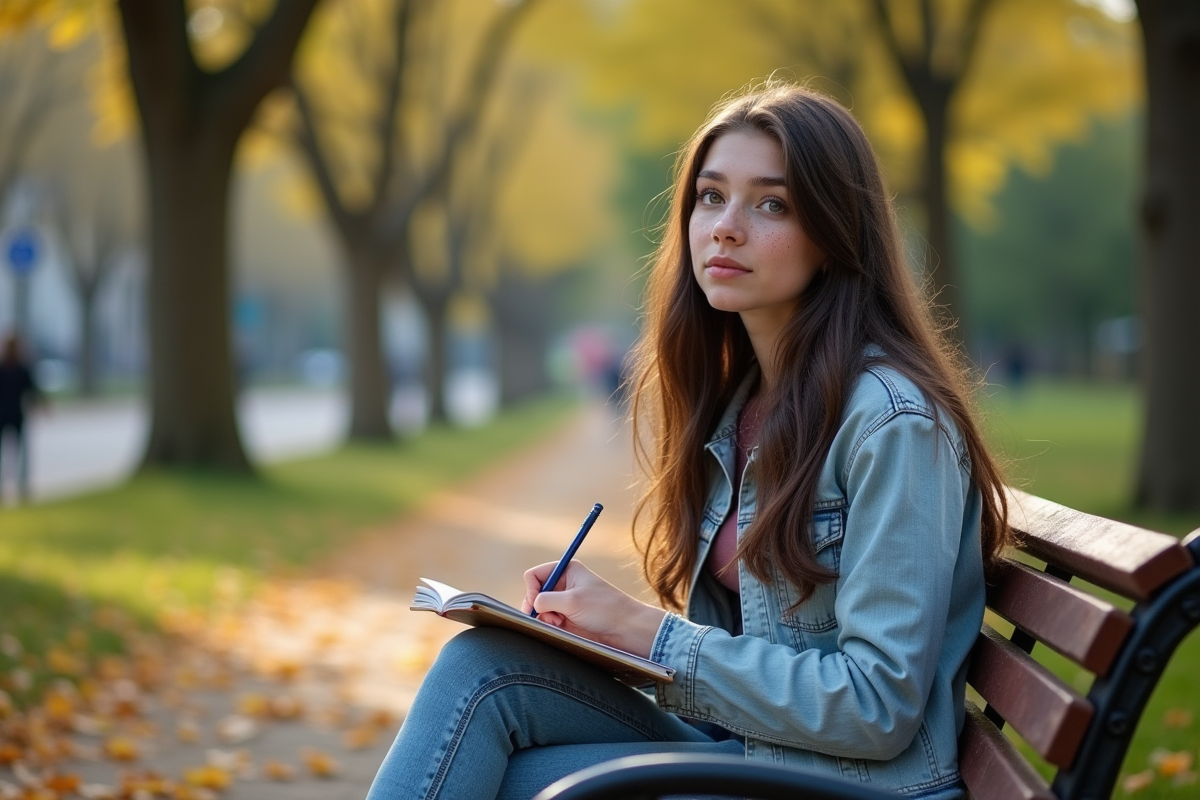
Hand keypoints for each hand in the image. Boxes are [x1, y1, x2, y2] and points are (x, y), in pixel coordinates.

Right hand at [521, 561, 666, 658]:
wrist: (626, 629)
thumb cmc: (604, 609)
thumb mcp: (572, 601)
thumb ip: (545, 600)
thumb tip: (532, 605)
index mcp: (567, 570)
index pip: (534, 575)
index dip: (531, 589)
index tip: (536, 604)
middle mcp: (564, 584)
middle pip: (535, 593)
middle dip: (537, 607)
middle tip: (545, 617)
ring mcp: (565, 602)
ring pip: (540, 610)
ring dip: (545, 618)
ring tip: (559, 623)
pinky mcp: (568, 618)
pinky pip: (548, 621)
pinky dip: (550, 626)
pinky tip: (562, 628)